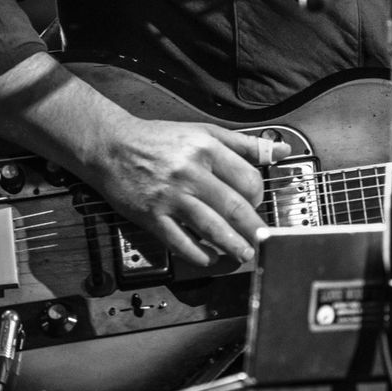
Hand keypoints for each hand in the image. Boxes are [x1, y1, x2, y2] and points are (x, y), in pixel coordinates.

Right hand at [81, 117, 279, 266]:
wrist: (111, 146)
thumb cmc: (159, 139)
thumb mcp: (204, 132)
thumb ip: (245, 144)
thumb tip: (280, 150)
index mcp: (206, 149)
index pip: (246, 178)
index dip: (259, 196)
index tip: (258, 205)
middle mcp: (190, 172)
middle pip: (233, 206)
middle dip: (253, 228)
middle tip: (264, 241)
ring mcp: (170, 197)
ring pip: (210, 227)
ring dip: (232, 245)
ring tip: (245, 254)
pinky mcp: (151, 216)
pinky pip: (180, 241)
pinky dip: (198, 254)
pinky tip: (209, 258)